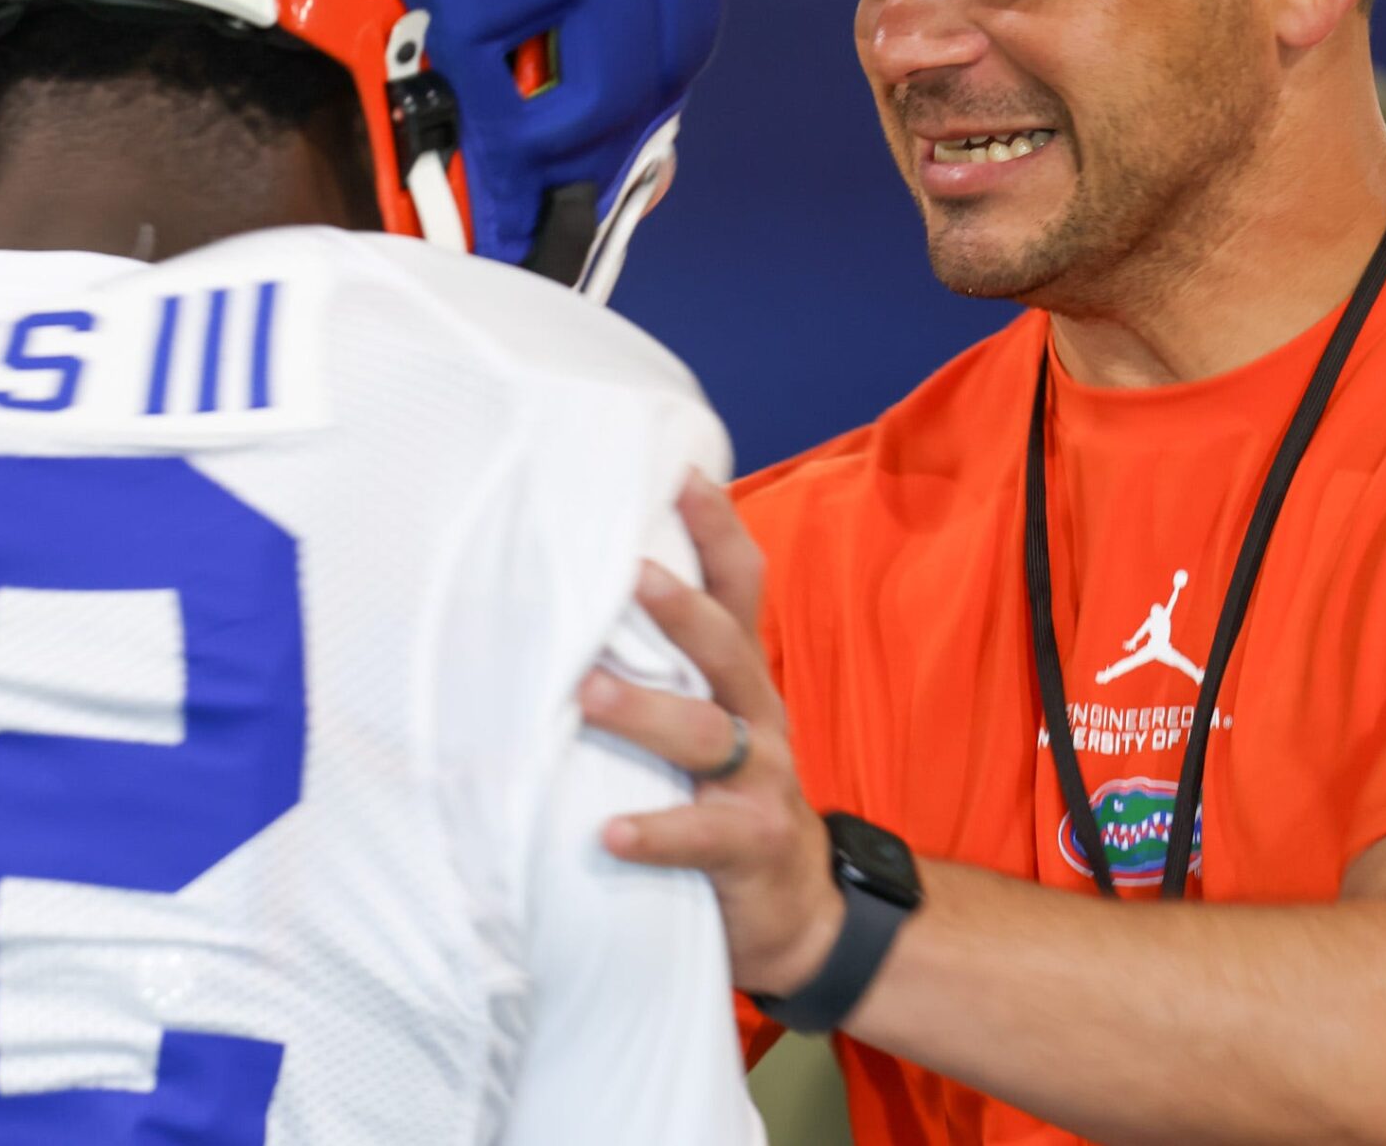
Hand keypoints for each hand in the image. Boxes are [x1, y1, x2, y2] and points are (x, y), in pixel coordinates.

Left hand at [579, 475, 844, 997]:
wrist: (799, 910)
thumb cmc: (729, 796)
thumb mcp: (715, 720)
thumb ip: (673, 667)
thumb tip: (586, 592)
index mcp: (743, 678)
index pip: (741, 586)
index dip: (718, 528)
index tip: (680, 474)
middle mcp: (758, 716)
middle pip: (726, 648)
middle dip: (680, 609)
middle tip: (628, 573)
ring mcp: (759, 780)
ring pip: (705, 735)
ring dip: (644, 714)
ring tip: (587, 696)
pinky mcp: (748, 847)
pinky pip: (701, 836)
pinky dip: (654, 833)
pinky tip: (610, 832)